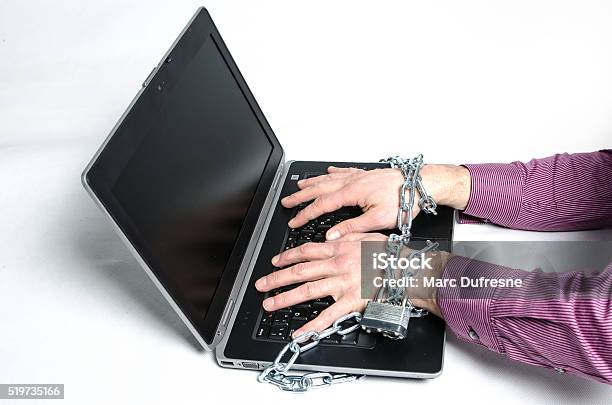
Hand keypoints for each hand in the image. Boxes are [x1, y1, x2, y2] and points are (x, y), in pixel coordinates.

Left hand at [255, 233, 387, 335]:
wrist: (405, 269)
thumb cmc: (388, 253)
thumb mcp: (365, 234)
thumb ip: (345, 235)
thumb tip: (329, 236)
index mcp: (338, 249)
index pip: (306, 251)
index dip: (287, 257)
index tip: (276, 261)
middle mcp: (336, 265)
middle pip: (300, 271)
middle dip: (277, 278)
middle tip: (261, 284)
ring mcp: (341, 284)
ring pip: (307, 291)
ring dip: (285, 298)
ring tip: (270, 304)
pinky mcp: (350, 302)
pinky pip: (328, 316)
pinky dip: (312, 326)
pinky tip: (299, 333)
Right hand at [282, 164, 470, 240]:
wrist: (420, 184)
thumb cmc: (403, 200)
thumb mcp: (378, 220)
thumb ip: (353, 228)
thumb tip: (332, 236)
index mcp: (352, 193)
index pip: (321, 205)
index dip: (305, 214)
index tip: (294, 221)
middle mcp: (352, 182)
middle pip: (319, 188)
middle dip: (300, 196)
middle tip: (287, 201)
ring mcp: (358, 176)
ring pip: (328, 178)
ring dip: (312, 182)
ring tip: (299, 185)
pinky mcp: (366, 174)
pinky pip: (344, 171)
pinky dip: (333, 172)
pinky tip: (329, 172)